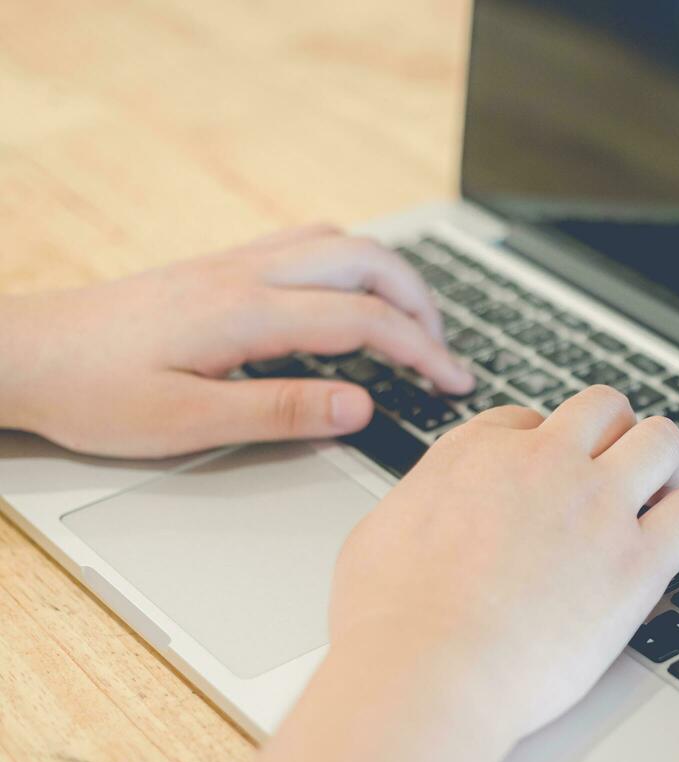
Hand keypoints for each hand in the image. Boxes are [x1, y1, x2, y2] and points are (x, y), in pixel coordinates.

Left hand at [0, 224, 474, 457]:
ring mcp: (233, 263)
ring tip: (412, 326)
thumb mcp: (188, 422)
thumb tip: (361, 404)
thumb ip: (281, 411)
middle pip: (366, 261)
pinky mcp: (219, 267)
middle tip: (443, 355)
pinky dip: (353, 266)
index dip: (422, 352)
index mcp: (245, 313)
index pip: (364, 319)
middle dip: (421, 303)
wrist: (23, 352)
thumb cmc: (93, 391)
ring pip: (339, 242)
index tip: (454, 384)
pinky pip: (307, 244)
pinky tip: (351, 302)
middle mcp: (246, 274)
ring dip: (390, 278)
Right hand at [328, 386, 678, 739]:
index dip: (547, 447)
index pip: (530, 420)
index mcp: (477, 453)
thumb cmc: (390, 623)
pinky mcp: (637, 562)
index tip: (551, 475)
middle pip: (604, 409)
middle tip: (618, 470)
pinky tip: (675, 538)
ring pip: (662, 440)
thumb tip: (435, 511)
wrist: (427, 673)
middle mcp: (543, 463)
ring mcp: (597, 507)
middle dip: (615, 434)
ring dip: (666, 462)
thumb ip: (424, 506)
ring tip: (662, 492)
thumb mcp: (381, 532)